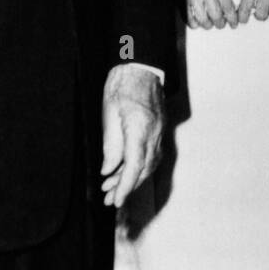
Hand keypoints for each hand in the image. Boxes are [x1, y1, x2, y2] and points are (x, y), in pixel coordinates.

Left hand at [100, 64, 163, 207]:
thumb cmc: (122, 86)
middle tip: (108, 200)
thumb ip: (110, 146)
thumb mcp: (108, 115)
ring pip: (148, 166)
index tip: (116, 201)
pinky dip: (139, 168)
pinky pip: (151, 156)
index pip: (134, 167)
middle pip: (143, 171)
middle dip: (126, 188)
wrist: (141, 67)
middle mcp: (154, 135)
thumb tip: (108, 170)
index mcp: (139, 130)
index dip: (124, 187)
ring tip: (112, 188)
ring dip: (131, 179)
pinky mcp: (160, 131)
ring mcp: (160, 133)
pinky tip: (126, 172)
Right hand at [184, 0, 236, 28]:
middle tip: (221, 24)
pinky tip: (197, 22)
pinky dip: (194, 23)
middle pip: (217, 17)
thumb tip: (227, 7)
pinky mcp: (184, 0)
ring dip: (208, 25)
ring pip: (204, 20)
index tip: (233, 23)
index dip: (232, 19)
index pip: (229, 8)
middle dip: (220, 24)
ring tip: (209, 24)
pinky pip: (190, 18)